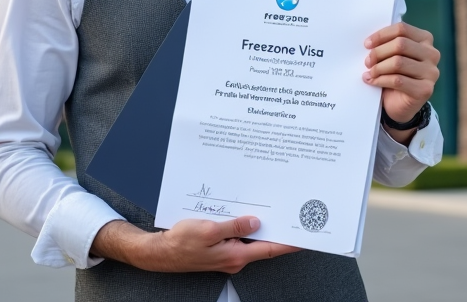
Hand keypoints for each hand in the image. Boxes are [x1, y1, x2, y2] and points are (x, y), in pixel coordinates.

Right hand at [91, 216, 299, 272]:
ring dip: (260, 227)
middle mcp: (235, 257)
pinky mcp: (220, 250)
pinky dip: (244, 227)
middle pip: (262, 244)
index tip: (306, 237)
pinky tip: (244, 215)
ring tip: (272, 210)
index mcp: (236, 254)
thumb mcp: (208, 229)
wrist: (161, 253)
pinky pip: (237, 238)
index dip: (289, 242)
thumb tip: (256, 222)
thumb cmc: (181, 242)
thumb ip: (234, 226)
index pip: (270, 249)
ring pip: (250, 240)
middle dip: (277, 229)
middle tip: (292, 214)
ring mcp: (228, 255)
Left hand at [363, 21, 439, 141]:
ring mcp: (431, 73)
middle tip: (367, 61)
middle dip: (379, 52)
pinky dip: (381, 80)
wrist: (398, 103)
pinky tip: (372, 81)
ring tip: (370, 73)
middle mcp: (432, 54)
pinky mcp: (425, 90)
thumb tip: (370, 42)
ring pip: (398, 62)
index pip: (402, 29)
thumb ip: (387, 44)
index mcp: (425, 39)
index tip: (367, 44)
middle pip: (400, 45)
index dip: (381, 35)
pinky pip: (397, 80)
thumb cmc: (394, 73)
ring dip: (378, 68)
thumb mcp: (392, 54)